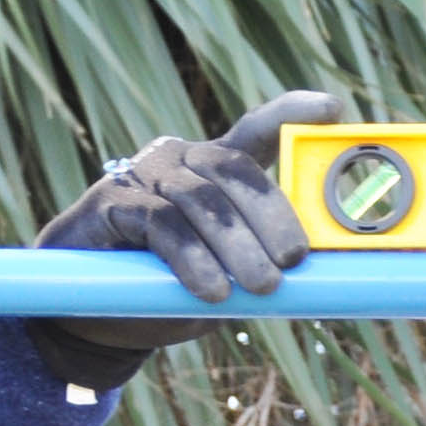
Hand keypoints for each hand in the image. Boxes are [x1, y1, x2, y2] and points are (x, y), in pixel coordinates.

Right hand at [34, 89, 340, 357]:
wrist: (92, 315)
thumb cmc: (168, 290)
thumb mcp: (226, 275)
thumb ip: (260, 261)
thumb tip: (317, 271)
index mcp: (213, 169)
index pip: (255, 130)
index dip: (292, 113)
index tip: (333, 110)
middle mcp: (180, 160)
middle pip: (235, 169)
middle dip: (272, 214)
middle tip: (294, 260)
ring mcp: (143, 177)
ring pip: (202, 200)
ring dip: (238, 247)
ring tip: (263, 286)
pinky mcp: (111, 204)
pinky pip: (161, 225)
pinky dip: (192, 260)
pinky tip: (212, 290)